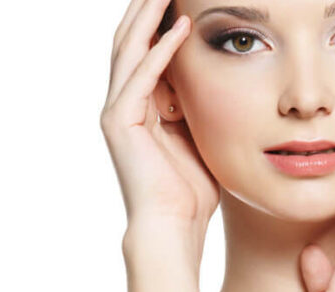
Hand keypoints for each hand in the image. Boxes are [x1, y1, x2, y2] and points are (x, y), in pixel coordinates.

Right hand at [100, 0, 218, 245]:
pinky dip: (160, 52)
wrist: (174, 227)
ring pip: (129, 49)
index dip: (159, 20)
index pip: (146, 49)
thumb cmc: (192, 190)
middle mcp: (123, 102)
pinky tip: (178, 29)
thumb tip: (216, 78)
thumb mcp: (201, 135)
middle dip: (147, 7)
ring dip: (148, 16)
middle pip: (130, 40)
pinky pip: (141, 78)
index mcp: (141, 105)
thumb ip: (199, 106)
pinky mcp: (120, 122)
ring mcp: (118, 111)